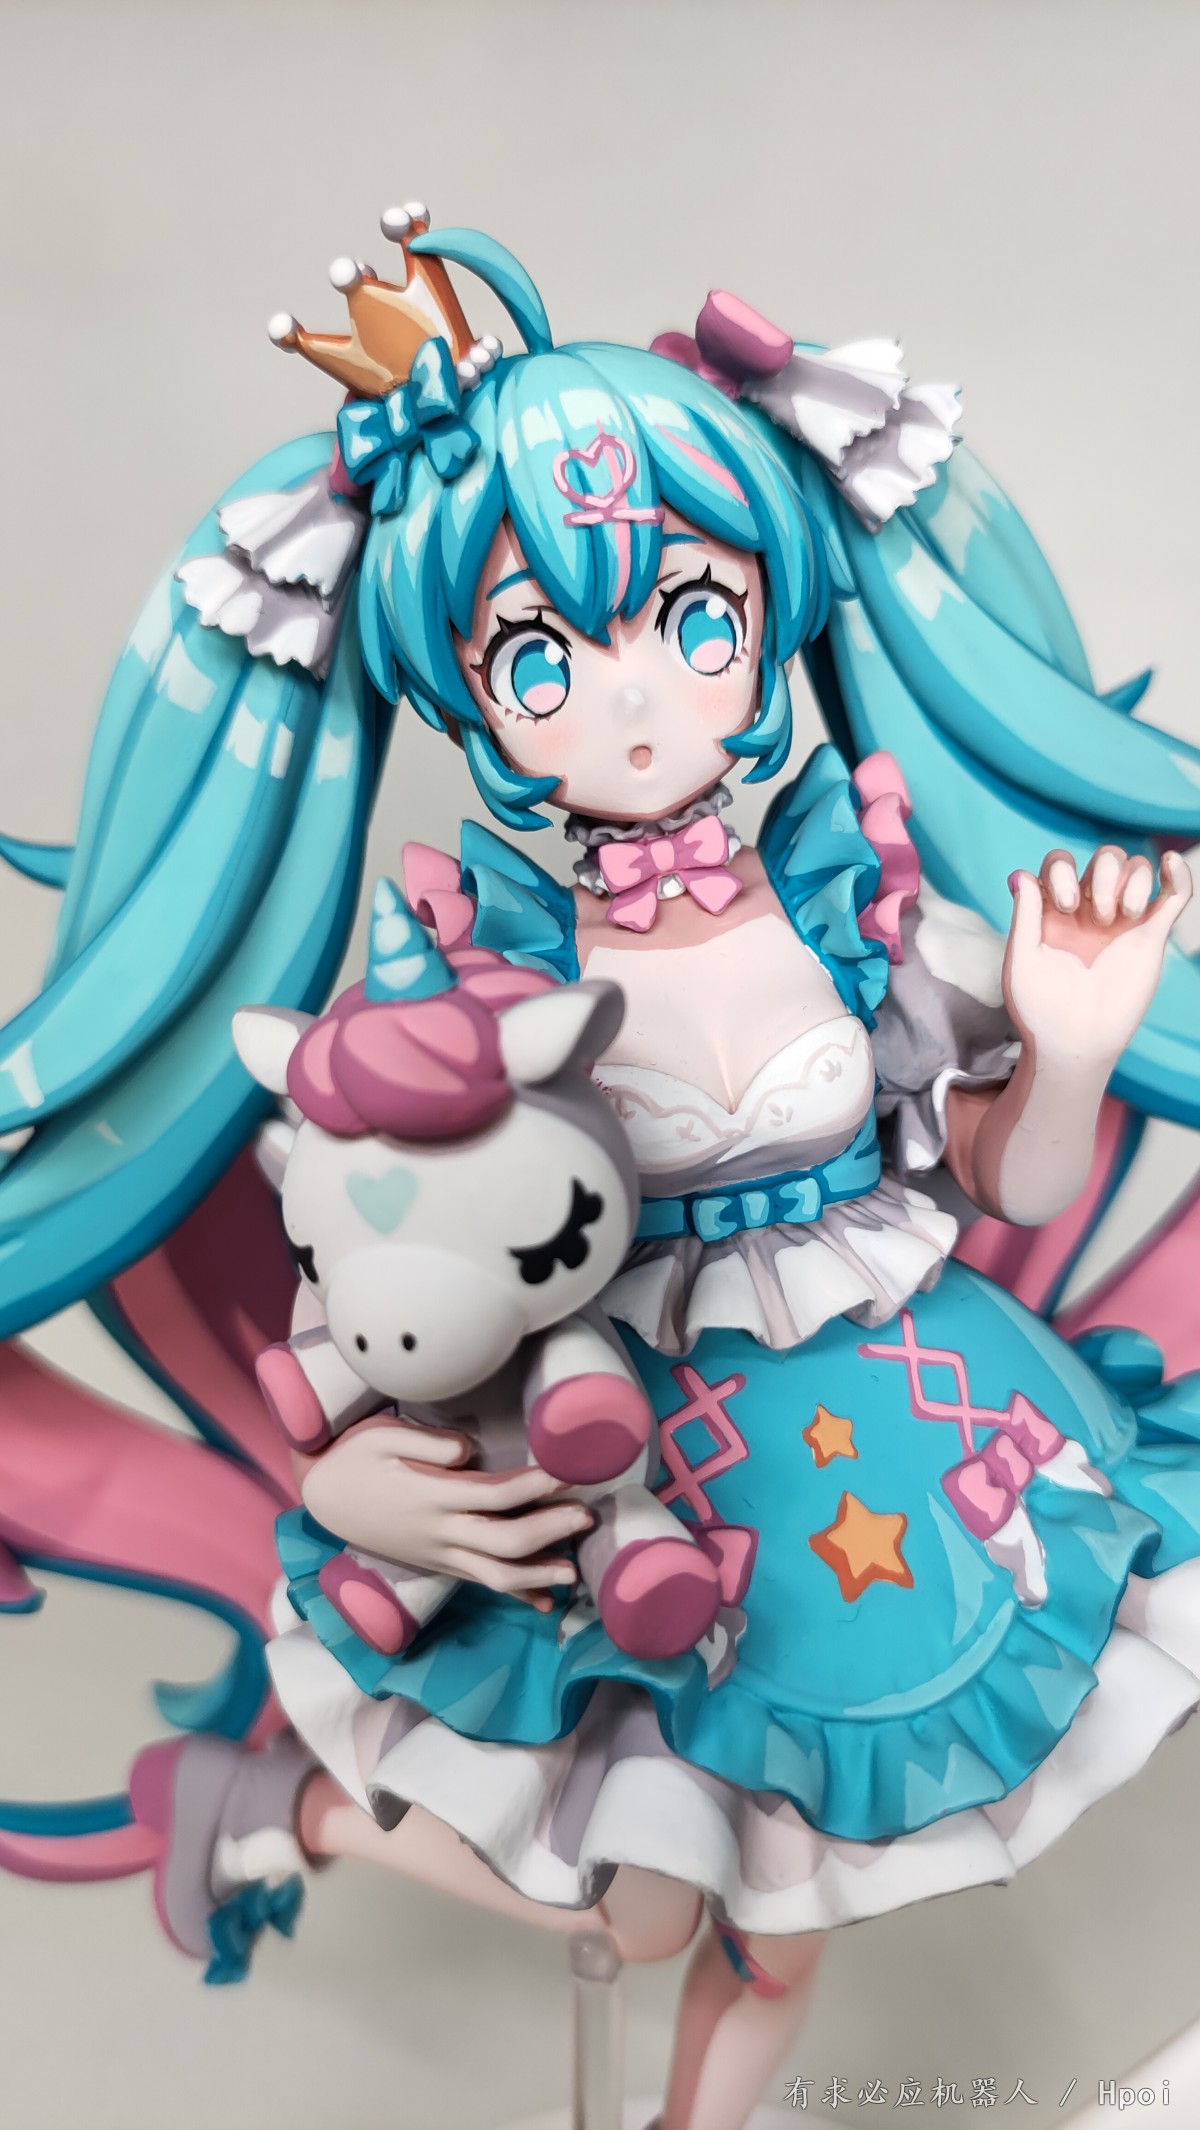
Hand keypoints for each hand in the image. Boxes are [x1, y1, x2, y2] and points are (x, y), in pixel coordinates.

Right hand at [299, 1414, 592, 1610]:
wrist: (324, 1497)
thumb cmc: (354, 1457)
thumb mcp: (382, 1436)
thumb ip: (430, 1443)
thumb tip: (470, 1450)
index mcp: (431, 1496)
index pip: (495, 1495)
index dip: (535, 1485)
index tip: (568, 1470)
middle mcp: (439, 1532)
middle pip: (505, 1540)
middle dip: (550, 1530)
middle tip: (586, 1515)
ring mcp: (439, 1554)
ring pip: (496, 1575)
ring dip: (538, 1574)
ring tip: (573, 1572)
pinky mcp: (437, 1565)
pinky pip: (481, 1584)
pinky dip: (515, 1595)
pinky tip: (544, 1603)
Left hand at [1004, 846, 1191, 1069]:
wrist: (1074, 1043)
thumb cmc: (1041, 1009)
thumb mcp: (1022, 961)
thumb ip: (1025, 916)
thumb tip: (1022, 874)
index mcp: (1055, 912)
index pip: (1061, 863)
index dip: (1063, 871)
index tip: (1066, 906)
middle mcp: (1090, 911)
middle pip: (1105, 858)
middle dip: (1103, 875)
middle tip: (1097, 917)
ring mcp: (1123, 922)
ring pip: (1138, 869)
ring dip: (1132, 880)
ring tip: (1121, 917)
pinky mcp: (1151, 936)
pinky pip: (1174, 895)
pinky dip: (1178, 873)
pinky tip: (1170, 864)